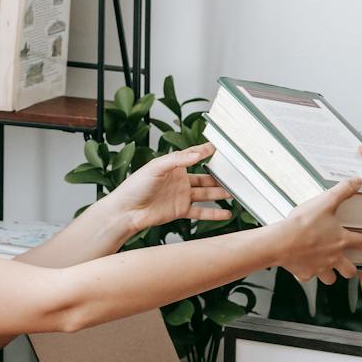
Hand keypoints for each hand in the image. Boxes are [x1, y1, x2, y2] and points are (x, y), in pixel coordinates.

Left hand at [106, 144, 232, 233]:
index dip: (206, 151)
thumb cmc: (135, 186)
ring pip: (206, 193)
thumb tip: (198, 154)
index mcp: (173, 166)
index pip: (193, 155)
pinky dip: (214, 213)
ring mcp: (181, 196)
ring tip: (235, 192)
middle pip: (204, 176)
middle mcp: (179, 180)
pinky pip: (201, 211)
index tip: (221, 147)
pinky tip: (226, 213)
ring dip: (220, 193)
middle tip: (234, 173)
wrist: (126, 211)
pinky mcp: (180, 211)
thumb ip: (178, 160)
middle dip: (219, 175)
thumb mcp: (156, 167)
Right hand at [274, 177, 361, 284]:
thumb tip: (357, 181)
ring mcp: (319, 268)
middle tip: (347, 266)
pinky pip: (308, 277)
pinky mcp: (305, 273)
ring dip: (330, 275)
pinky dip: (307, 273)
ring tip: (325, 268)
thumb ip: (342, 191)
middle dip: (350, 270)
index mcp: (341, 241)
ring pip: (331, 279)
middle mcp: (333, 257)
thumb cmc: (303, 224)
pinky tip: (302, 265)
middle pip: (349, 271)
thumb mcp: (325, 202)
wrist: (281, 242)